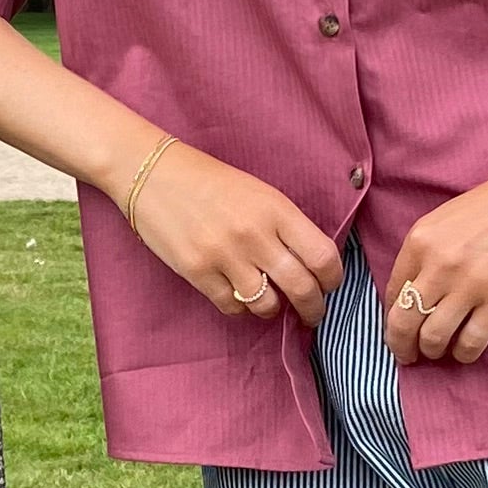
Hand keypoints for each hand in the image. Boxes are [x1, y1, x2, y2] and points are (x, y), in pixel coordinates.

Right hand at [131, 142, 343, 328]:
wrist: (153, 174)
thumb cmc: (211, 183)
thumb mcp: (259, 193)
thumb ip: (286, 227)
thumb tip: (311, 267)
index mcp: (276, 209)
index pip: (323, 256)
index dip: (333, 279)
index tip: (329, 286)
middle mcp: (254, 234)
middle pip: (302, 288)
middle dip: (313, 308)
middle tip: (312, 313)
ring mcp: (224, 255)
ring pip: (267, 305)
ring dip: (273, 310)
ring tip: (270, 303)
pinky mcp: (197, 272)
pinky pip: (232, 308)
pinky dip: (240, 309)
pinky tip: (239, 297)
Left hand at [386, 148, 487, 364]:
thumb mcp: (449, 218)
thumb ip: (428, 252)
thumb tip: (414, 293)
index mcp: (422, 239)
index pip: (392, 293)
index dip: (393, 317)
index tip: (401, 328)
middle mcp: (440, 263)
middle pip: (404, 322)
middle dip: (401, 345)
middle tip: (408, 355)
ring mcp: (471, 282)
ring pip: (433, 338)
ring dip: (433, 352)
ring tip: (440, 351)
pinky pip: (471, 342)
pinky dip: (465, 354)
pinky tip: (467, 350)